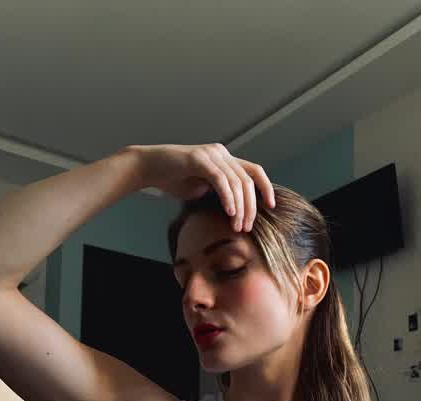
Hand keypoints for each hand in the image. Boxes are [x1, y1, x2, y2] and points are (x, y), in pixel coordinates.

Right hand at [128, 143, 275, 231]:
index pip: (254, 171)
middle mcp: (222, 153)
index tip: (271, 206)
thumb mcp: (203, 189)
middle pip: (247, 181)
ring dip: (239, 207)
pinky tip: (229, 213)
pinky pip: (220, 180)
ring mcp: (211, 154)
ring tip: (237, 226)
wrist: (148, 168)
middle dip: (251, 207)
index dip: (266, 188)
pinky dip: (227, 198)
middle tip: (246, 227)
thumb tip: (238, 212)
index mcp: (226, 159)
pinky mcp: (199, 159)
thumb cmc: (174, 180)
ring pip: (236, 182)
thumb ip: (221, 194)